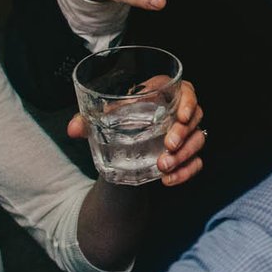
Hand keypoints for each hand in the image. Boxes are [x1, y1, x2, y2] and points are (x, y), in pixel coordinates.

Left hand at [66, 78, 206, 186]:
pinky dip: (185, 172)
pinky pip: (196, 162)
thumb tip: (72, 129)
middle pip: (195, 117)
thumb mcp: (102, 118)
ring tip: (163, 167)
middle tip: (168, 146)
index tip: (181, 116)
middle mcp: (178, 112)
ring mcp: (186, 134)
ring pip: (198, 141)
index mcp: (162, 94)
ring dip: (184, 155)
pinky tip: (169, 179)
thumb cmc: (117, 121)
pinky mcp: (187, 154)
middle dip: (183, 134)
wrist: (121, 145)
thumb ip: (86, 120)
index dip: (188, 102)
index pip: (186, 91)